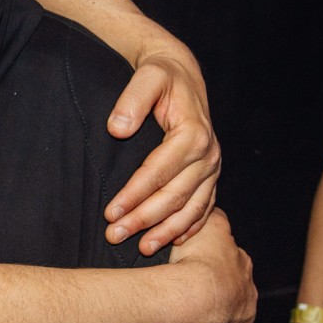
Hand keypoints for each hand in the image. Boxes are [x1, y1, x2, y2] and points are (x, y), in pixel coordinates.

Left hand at [106, 51, 219, 254]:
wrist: (181, 74)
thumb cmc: (160, 76)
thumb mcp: (147, 76)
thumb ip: (132, 99)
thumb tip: (117, 128)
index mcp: (194, 133)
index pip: (158, 171)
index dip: (134, 194)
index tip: (110, 212)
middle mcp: (209, 154)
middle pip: (174, 195)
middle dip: (144, 219)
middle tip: (114, 236)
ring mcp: (212, 167)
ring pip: (190, 207)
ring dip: (166, 230)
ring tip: (141, 248)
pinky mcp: (210, 175)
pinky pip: (204, 207)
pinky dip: (189, 226)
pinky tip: (172, 241)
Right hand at [167, 209, 255, 322]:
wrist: (195, 298)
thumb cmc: (197, 260)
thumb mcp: (206, 224)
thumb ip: (212, 215)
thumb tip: (213, 207)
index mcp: (242, 263)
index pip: (230, 259)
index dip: (211, 261)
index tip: (194, 263)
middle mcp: (249, 291)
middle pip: (232, 288)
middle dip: (215, 288)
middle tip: (189, 288)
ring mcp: (244, 317)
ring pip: (228, 313)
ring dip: (212, 312)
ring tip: (187, 310)